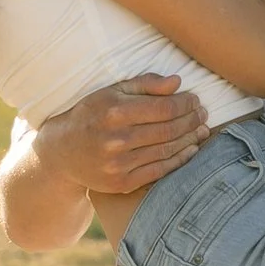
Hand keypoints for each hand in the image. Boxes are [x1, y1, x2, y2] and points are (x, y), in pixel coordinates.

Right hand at [32, 74, 209, 204]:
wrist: (62, 153)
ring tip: (201, 129)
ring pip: (166, 150)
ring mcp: (118, 164)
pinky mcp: (121, 183)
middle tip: (203, 114)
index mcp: (114, 111)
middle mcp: (116, 139)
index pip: (164, 108)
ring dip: (190, 139)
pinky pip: (159, 171)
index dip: (186, 103)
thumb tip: (177, 82)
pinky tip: (191, 149)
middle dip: (192, 120)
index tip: (195, 99)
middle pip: (169, 129)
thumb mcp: (111, 92)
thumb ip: (145, 84)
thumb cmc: (91, 115)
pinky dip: (179, 160)